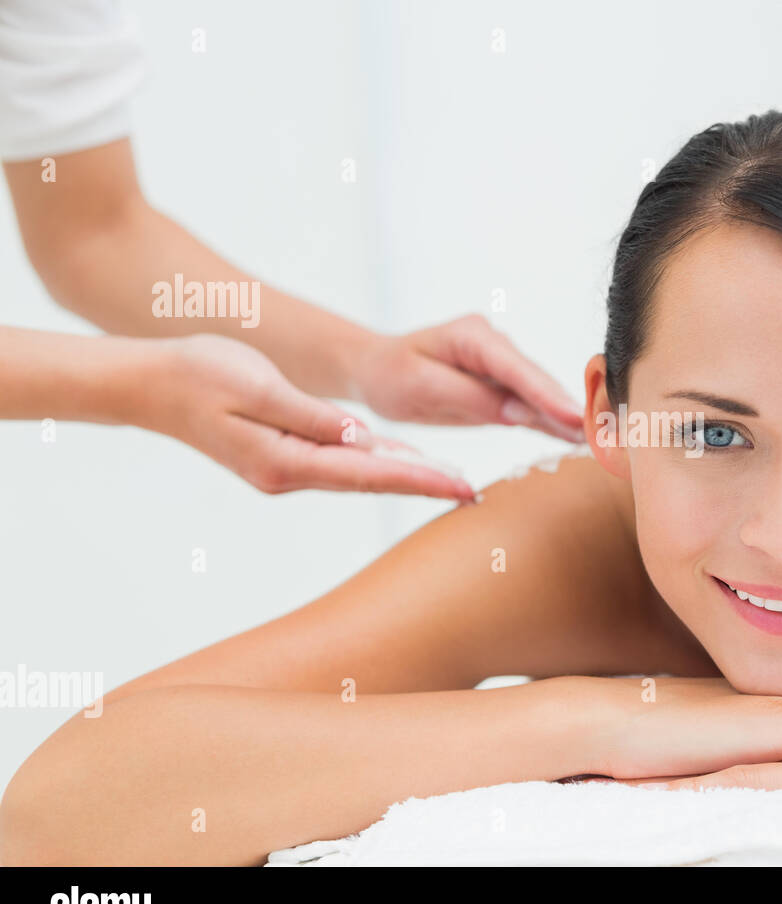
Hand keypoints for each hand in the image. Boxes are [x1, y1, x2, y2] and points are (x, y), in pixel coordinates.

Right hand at [140, 334, 477, 498]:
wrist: (150, 383)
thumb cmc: (199, 374)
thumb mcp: (257, 387)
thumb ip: (311, 416)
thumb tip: (362, 439)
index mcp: (285, 461)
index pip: (368, 474)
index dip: (419, 480)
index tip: (461, 487)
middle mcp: (289, 475)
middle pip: (370, 483)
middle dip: (423, 487)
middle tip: (473, 494)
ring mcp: (285, 470)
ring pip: (358, 476)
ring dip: (405, 479)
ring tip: (453, 482)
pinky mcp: (283, 458)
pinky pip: (340, 465)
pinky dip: (376, 466)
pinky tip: (403, 464)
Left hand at [350, 314, 585, 441]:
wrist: (376, 370)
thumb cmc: (390, 374)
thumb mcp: (420, 385)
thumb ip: (470, 396)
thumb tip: (518, 412)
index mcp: (473, 337)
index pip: (517, 369)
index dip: (548, 394)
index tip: (576, 416)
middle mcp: (494, 347)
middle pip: (538, 382)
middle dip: (571, 406)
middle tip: (605, 431)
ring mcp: (501, 367)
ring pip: (540, 395)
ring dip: (569, 418)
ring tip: (603, 439)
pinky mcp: (501, 389)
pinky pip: (530, 407)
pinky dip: (552, 423)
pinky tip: (577, 439)